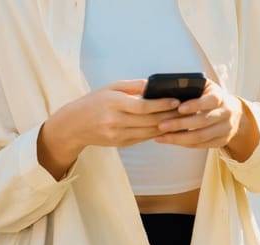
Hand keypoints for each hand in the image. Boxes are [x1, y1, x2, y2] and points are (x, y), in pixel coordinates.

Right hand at [48, 79, 182, 149]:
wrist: (73, 126)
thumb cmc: (93, 102)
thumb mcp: (110, 88)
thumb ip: (133, 86)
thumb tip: (155, 85)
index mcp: (114, 103)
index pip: (143, 106)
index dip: (162, 104)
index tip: (177, 100)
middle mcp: (115, 121)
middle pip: (149, 120)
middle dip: (170, 116)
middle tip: (186, 110)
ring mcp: (118, 135)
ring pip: (149, 132)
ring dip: (166, 126)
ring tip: (180, 119)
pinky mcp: (120, 144)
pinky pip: (143, 138)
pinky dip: (156, 133)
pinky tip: (166, 127)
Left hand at [154, 80, 252, 148]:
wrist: (233, 112)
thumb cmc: (209, 96)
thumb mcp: (204, 87)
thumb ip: (187, 85)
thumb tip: (158, 87)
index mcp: (221, 97)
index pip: (210, 101)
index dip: (195, 105)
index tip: (179, 108)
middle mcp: (226, 113)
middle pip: (203, 121)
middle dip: (180, 124)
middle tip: (161, 125)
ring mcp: (225, 129)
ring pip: (201, 137)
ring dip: (179, 138)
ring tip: (161, 136)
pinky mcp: (222, 141)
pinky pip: (201, 145)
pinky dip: (184, 144)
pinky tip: (169, 140)